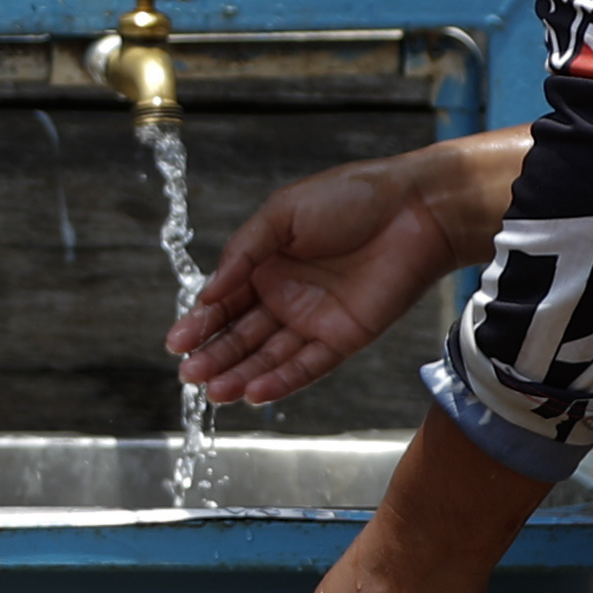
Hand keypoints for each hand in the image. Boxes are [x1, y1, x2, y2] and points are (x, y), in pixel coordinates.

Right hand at [171, 134, 516, 402]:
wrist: (416, 208)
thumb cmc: (351, 198)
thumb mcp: (282, 213)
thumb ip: (244, 252)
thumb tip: (209, 290)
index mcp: (267, 263)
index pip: (225, 301)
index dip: (200, 322)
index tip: (177, 341)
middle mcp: (286, 295)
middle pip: (242, 335)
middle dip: (214, 355)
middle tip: (188, 376)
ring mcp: (314, 319)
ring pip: (269, 356)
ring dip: (240, 375)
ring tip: (213, 392)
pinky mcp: (343, 338)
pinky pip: (307, 366)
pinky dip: (281, 382)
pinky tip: (253, 394)